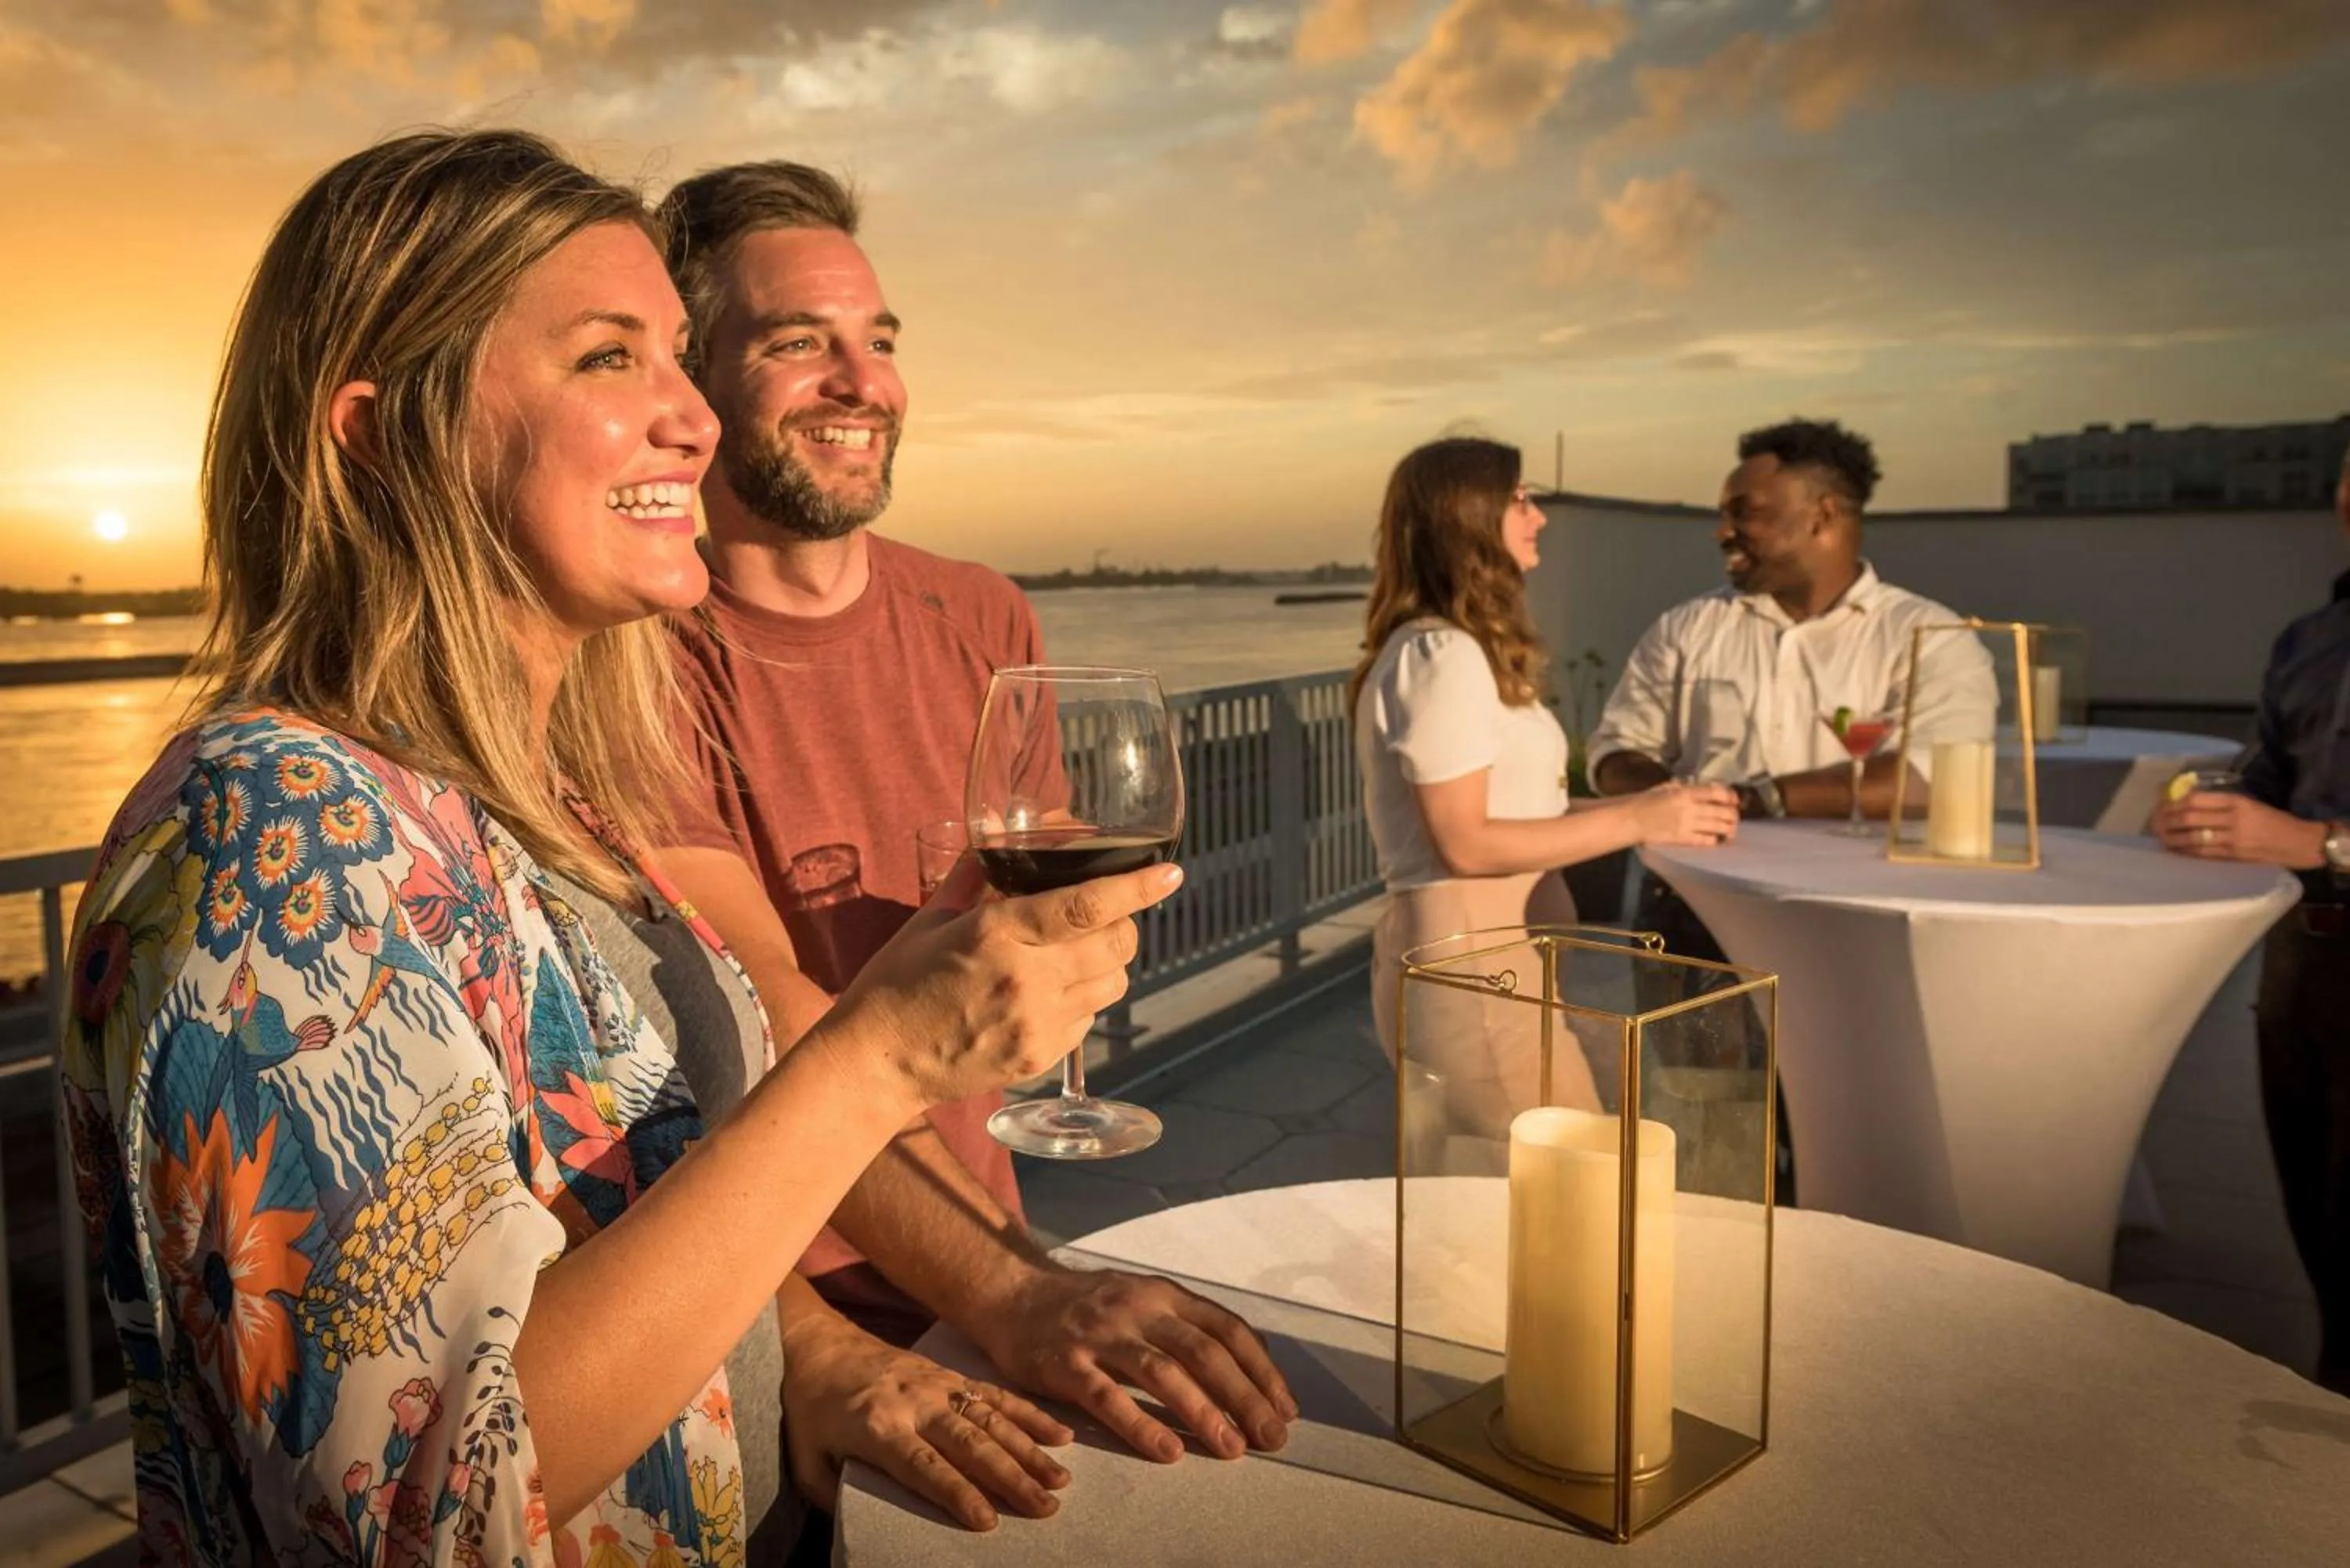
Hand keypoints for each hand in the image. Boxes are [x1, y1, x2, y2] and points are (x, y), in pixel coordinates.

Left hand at [780, 1312, 1072, 1531]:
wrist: (823, 1345)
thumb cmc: (813, 1409)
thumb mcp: (804, 1457)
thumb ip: (829, 1494)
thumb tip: (859, 1526)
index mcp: (878, 1428)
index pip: (925, 1467)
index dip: (958, 1493)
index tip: (989, 1521)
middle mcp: (915, 1404)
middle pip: (970, 1445)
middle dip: (1010, 1477)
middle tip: (1044, 1507)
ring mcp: (938, 1386)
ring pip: (991, 1419)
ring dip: (1029, 1450)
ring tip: (1060, 1479)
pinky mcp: (951, 1374)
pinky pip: (996, 1395)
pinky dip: (1030, 1414)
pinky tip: (1060, 1434)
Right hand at [822, 857, 1183, 1114]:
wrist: (877, 1060)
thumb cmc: (899, 981)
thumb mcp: (933, 917)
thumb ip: (979, 876)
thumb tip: (1011, 835)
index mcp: (996, 933)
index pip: (1087, 905)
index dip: (1136, 888)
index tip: (1170, 874)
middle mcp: (1025, 978)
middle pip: (1115, 946)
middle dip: (1124, 925)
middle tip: (1108, 916)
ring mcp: (1036, 1023)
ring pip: (1113, 984)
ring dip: (1107, 964)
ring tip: (1074, 955)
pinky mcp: (1040, 1056)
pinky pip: (1088, 1019)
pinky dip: (1083, 1000)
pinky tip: (1048, 994)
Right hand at [969, 1263, 1297, 1463]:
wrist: (1011, 1292)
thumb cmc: (1087, 1306)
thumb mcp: (1144, 1298)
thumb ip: (1190, 1324)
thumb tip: (1254, 1359)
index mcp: (1163, 1294)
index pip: (1226, 1329)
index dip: (1261, 1370)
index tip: (1284, 1408)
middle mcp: (1137, 1309)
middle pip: (1204, 1352)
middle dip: (1245, 1397)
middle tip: (1271, 1436)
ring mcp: (1100, 1335)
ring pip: (1162, 1372)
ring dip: (1203, 1412)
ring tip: (1231, 1448)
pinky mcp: (1064, 1364)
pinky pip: (1106, 1397)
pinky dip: (1139, 1424)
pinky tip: (1167, 1451)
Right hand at [1631, 782, 1739, 846]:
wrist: (1631, 819)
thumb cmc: (1645, 801)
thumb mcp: (1665, 788)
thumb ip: (1683, 788)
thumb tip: (1700, 787)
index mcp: (1686, 793)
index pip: (1716, 793)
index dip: (1730, 796)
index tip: (1735, 800)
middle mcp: (1690, 808)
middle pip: (1722, 811)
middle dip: (1733, 815)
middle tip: (1734, 817)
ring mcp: (1687, 824)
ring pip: (1718, 827)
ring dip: (1728, 829)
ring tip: (1731, 830)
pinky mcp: (1683, 839)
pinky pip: (1705, 840)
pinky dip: (1714, 840)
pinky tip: (1717, 840)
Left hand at [2152, 792, 2325, 868]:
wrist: (2300, 842)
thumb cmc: (2273, 820)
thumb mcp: (2250, 804)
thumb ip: (2222, 803)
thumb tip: (2187, 801)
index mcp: (2237, 802)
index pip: (2197, 799)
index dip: (2174, 802)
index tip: (2162, 803)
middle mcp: (2233, 818)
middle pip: (2190, 817)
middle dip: (2167, 819)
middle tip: (2155, 821)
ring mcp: (2233, 839)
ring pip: (2193, 837)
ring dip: (2172, 837)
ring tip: (2159, 836)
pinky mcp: (2234, 856)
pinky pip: (2203, 853)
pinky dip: (2186, 851)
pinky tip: (2175, 849)